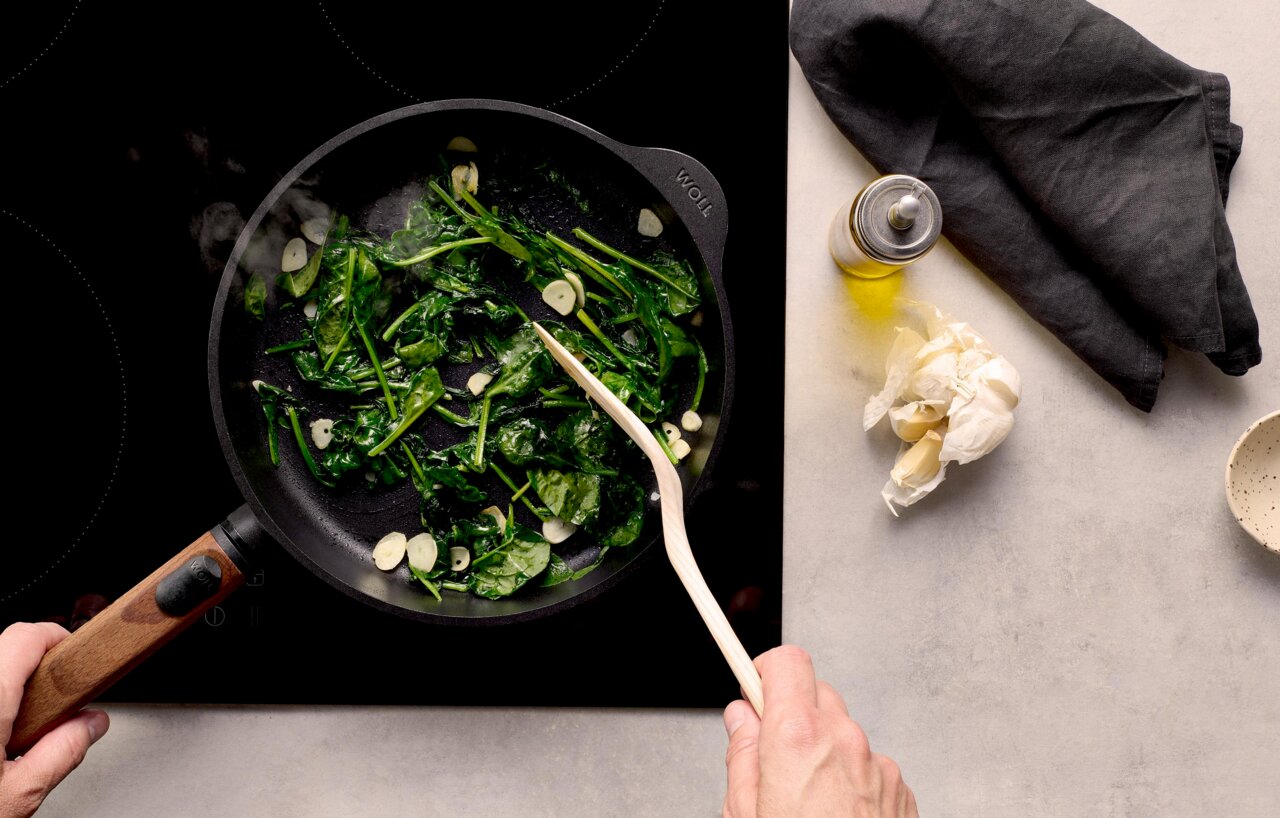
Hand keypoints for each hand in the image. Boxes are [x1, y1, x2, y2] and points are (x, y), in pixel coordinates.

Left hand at [1, 622, 108, 817]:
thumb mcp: (16, 796)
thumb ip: (61, 754)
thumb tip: (92, 725)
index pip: (28, 635)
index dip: (60, 638)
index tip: (78, 658)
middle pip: (8, 646)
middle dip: (38, 668)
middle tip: (54, 703)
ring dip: (12, 688)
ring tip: (19, 730)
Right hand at [723, 646, 917, 817]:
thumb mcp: (743, 813)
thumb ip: (741, 756)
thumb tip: (740, 720)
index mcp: (798, 738)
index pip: (786, 663)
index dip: (763, 670)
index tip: (751, 680)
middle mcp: (844, 741)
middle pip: (815, 693)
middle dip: (791, 711)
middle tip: (770, 749)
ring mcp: (878, 765)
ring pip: (843, 730)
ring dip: (823, 747)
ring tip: (805, 797)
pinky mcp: (900, 789)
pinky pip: (869, 763)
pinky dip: (850, 776)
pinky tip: (834, 814)